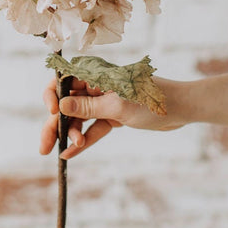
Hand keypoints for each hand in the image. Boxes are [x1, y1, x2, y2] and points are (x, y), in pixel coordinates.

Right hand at [39, 75, 187, 159]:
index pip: (64, 79)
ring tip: (66, 151)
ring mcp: (105, 102)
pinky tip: (70, 154)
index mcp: (97, 74)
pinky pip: (93, 128)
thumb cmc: (153, 100)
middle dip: (55, 124)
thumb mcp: (119, 106)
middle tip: (43, 146)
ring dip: (70, 134)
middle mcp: (97, 86)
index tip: (53, 112)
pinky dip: (83, 139)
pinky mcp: (114, 116)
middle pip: (68, 103)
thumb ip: (88, 107)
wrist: (183, 108)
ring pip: (79, 118)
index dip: (53, 95)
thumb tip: (61, 106)